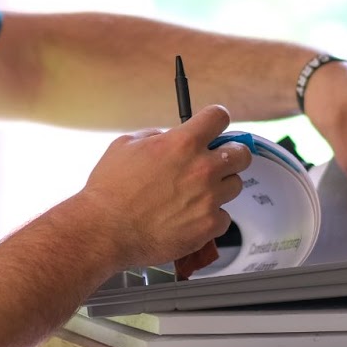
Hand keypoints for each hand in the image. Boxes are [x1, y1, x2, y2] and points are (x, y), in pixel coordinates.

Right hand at [71, 104, 251, 272]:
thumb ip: (157, 136)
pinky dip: (211, 217)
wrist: (105, 230)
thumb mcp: (126, 145)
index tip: (213, 127)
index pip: (220, 116)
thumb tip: (170, 138)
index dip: (216, 120)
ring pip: (235, 185)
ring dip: (220, 187)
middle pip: (242, 153)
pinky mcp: (208, 226)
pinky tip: (191, 216)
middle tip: (216, 161)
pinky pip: (225, 217)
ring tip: (197, 194)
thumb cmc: (110, 190)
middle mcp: (202, 168)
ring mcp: (209, 199)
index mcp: (182, 143)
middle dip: (230, 154)